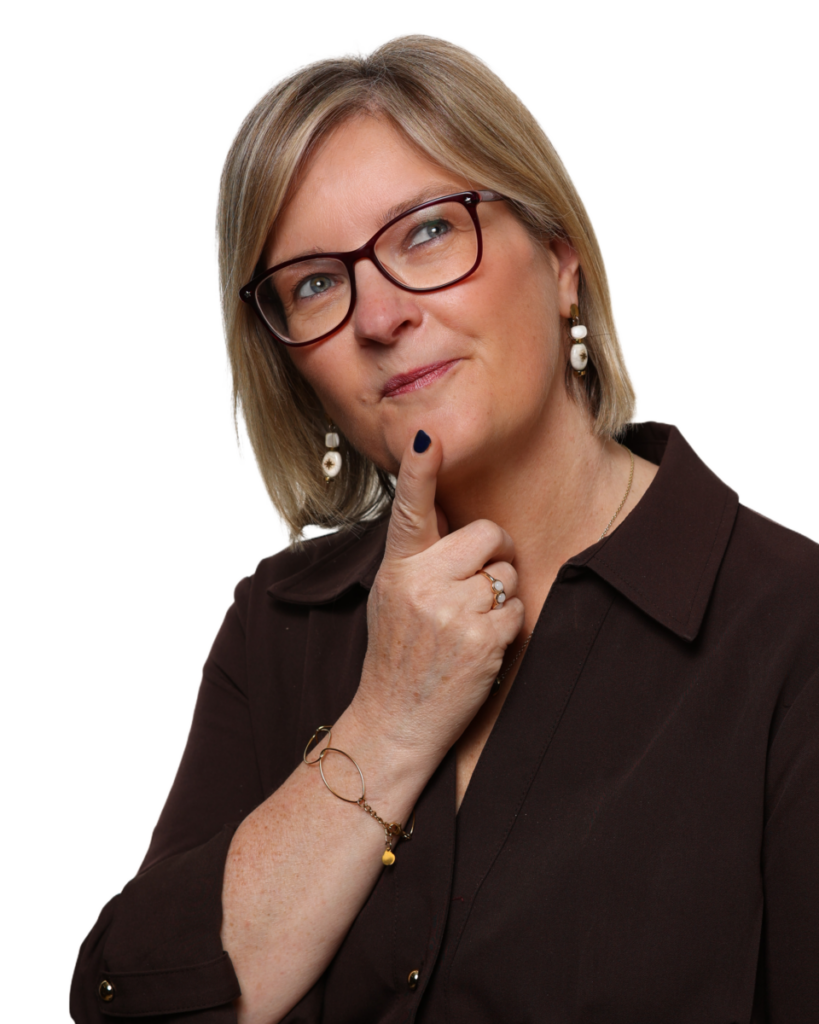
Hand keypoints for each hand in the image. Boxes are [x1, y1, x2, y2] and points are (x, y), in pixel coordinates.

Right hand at [352, 430, 524, 764]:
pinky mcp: (484, 639)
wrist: (395, 718)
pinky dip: (506, 625)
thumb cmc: (396, 652)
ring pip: (508, 574)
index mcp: (399, 567)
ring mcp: (455, 611)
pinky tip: (479, 645)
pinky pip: (517, 609)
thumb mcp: (392, 595)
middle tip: (475, 583)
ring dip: (499, 595)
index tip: (427, 437)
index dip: (420, 470)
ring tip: (468, 624)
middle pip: (488, 534)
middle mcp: (424, 583)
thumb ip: (418, 552)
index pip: (410, 509)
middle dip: (494, 552)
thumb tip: (441, 504)